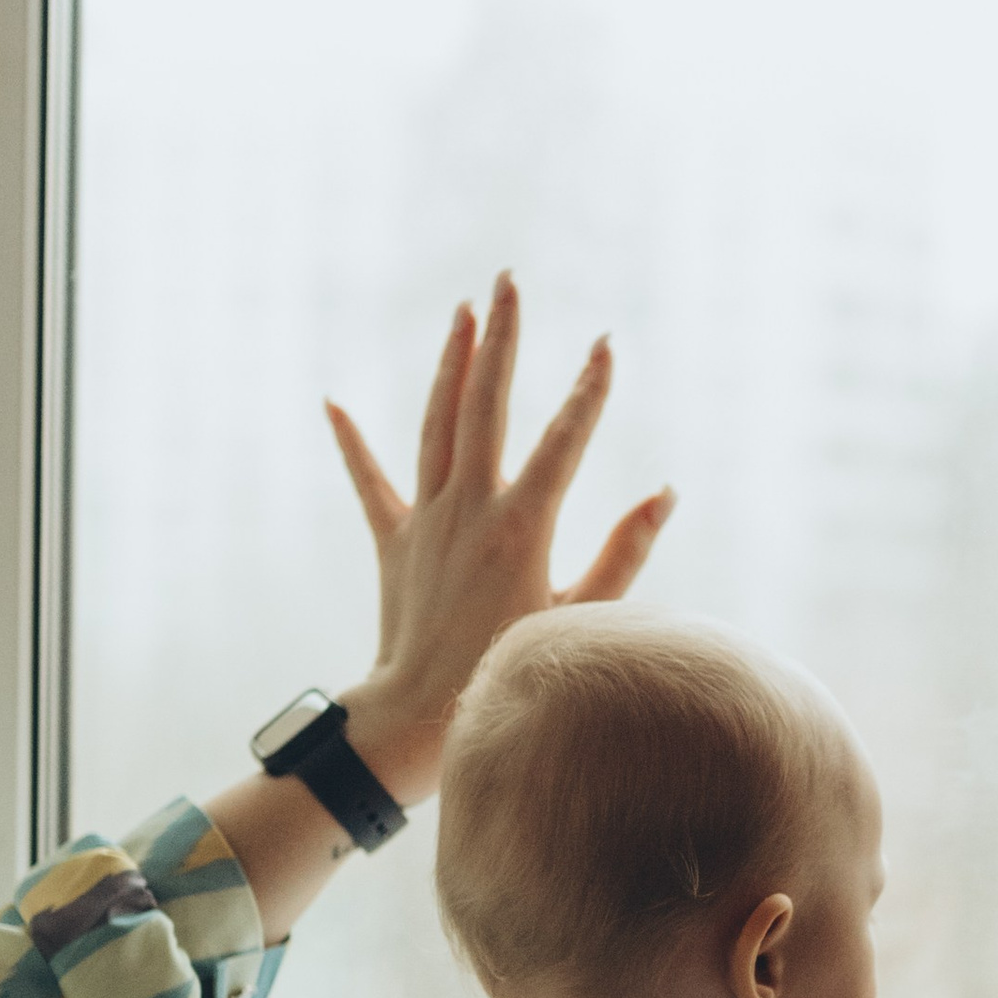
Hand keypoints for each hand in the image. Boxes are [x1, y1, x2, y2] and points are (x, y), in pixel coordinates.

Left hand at [330, 275, 676, 803]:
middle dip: (500, 336)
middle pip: (486, 403)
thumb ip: (624, 554)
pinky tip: (334, 402)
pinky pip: (370, 482)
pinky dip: (352, 442)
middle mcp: (469, 509)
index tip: (605, 344)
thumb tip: (664, 493)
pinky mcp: (393, 541)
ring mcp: (426, 520)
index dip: (588, 390)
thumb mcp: (581, 619)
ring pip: (436, 424)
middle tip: (507, 280)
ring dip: (451, 363)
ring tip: (463, 311)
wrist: (418, 718)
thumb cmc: (509, 674)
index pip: (563, 440)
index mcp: (520, 526)